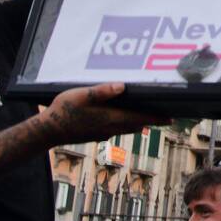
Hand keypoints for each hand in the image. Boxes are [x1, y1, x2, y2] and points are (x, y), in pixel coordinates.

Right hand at [39, 82, 169, 145]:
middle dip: (151, 120)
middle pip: (137, 124)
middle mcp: (110, 128)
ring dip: (139, 122)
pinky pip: (117, 129)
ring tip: (149, 116)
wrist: (49, 131)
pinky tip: (123, 118)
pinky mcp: (97, 135)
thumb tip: (122, 86)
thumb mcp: (82, 95)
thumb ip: (102, 91)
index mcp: (111, 118)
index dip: (156, 117)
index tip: (171, 118)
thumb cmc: (64, 110)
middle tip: (165, 116)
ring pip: (128, 128)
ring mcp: (104, 133)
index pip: (140, 117)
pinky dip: (126, 124)